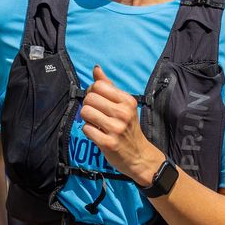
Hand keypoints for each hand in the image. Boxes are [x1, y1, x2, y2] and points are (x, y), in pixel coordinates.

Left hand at [81, 66, 165, 185]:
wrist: (139, 155)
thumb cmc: (128, 127)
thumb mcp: (123, 105)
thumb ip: (108, 86)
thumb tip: (96, 69)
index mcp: (127, 101)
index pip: (99, 85)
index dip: (92, 91)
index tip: (97, 100)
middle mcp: (123, 113)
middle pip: (90, 98)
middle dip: (88, 105)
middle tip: (95, 113)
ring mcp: (116, 128)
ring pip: (85, 112)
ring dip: (86, 118)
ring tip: (96, 123)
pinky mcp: (108, 143)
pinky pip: (86, 129)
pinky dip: (88, 131)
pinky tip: (97, 134)